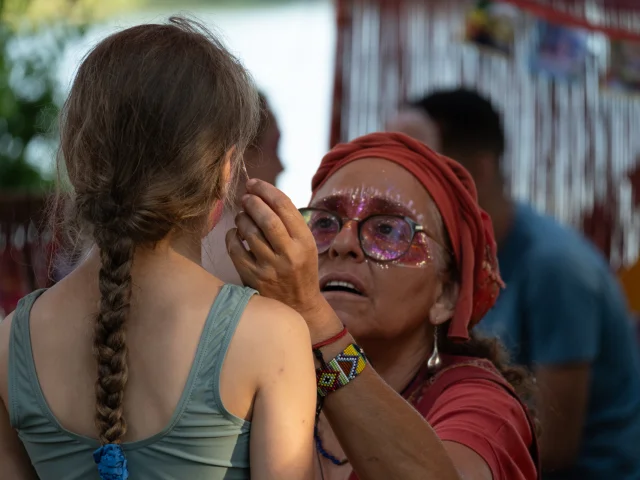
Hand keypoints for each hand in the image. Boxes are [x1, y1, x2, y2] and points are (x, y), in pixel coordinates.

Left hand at [226, 179, 342, 339]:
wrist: (298, 306)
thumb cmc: (299, 268)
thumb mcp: (305, 245)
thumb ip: (289, 222)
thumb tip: (262, 194)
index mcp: (305, 242)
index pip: (285, 207)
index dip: (266, 190)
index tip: (255, 184)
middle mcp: (289, 255)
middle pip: (266, 218)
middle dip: (252, 202)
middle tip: (245, 197)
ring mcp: (270, 268)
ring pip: (249, 232)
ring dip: (241, 218)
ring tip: (241, 215)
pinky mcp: (253, 278)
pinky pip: (235, 249)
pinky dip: (231, 236)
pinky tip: (235, 233)